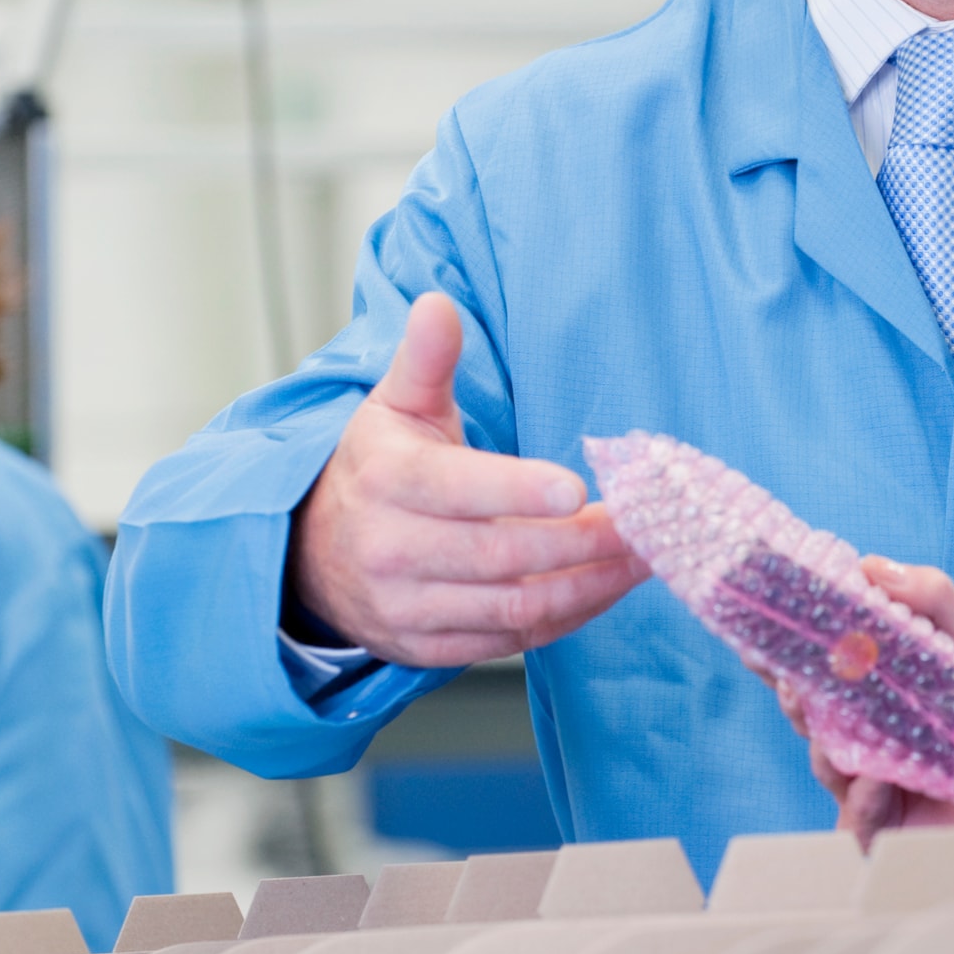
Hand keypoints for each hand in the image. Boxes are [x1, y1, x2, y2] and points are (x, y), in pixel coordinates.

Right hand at [287, 293, 643, 667]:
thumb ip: (426, 360)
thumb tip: (437, 305)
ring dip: (588, 587)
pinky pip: (509, 642)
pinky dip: (565, 619)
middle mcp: (392, 549)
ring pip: (513, 608)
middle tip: (643, 524)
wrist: (311, 554)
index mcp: (388, 480)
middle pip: (502, 554)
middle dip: (583, 543)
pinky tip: (603, 589)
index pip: (459, 488)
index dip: (520, 491)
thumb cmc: (375, 469)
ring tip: (640, 559)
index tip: (578, 488)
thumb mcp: (394, 406)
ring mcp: (407, 606)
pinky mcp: (425, 648)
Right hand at [785, 557, 953, 860]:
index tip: (767, 621)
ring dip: (823, 743)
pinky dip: (860, 803)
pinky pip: (859, 823)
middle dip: (796, 692)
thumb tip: (875, 566)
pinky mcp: (897, 833)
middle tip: (789, 673)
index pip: (829, 666)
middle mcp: (877, 737)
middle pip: (815, 714)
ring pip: (829, 764)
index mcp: (890, 693)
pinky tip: (874, 785)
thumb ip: (937, 607)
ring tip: (831, 728)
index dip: (793, 646)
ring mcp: (882, 785)